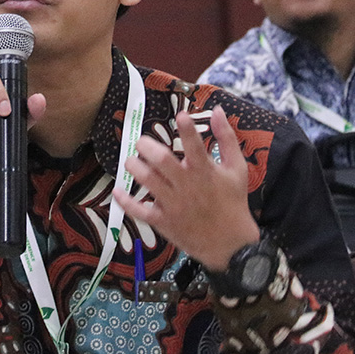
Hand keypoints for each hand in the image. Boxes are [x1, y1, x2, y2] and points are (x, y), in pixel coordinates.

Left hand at [111, 106, 259, 271]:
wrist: (231, 244)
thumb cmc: (233, 201)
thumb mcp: (237, 168)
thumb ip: (226, 138)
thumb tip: (217, 109)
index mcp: (206, 172)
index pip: (196, 146)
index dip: (188, 130)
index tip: (180, 116)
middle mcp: (188, 186)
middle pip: (162, 162)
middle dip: (148, 146)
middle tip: (142, 142)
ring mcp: (174, 205)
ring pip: (149, 182)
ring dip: (135, 168)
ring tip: (131, 161)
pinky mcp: (165, 222)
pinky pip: (140, 211)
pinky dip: (126, 201)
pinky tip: (117, 191)